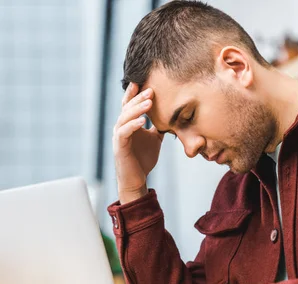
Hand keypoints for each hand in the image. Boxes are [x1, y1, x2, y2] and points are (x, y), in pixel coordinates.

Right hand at [112, 82, 163, 203]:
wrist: (137, 179)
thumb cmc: (143, 159)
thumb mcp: (154, 139)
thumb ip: (158, 127)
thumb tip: (171, 117)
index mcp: (129, 124)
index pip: (129, 105)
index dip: (135, 93)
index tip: (143, 82)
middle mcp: (121, 127)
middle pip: (127, 108)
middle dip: (139, 98)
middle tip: (151, 90)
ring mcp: (119, 136)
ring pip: (125, 118)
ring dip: (137, 109)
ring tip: (149, 102)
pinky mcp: (119, 146)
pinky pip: (124, 132)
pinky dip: (133, 125)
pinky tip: (143, 121)